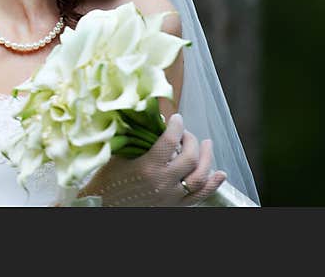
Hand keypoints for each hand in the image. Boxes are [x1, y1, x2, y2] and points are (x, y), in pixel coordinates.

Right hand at [79, 114, 226, 205]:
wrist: (104, 207)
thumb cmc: (107, 182)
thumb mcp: (117, 156)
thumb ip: (134, 138)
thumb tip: (152, 120)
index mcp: (147, 168)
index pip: (169, 141)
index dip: (176, 126)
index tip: (176, 118)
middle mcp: (163, 183)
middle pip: (190, 158)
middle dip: (192, 141)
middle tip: (186, 133)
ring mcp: (172, 197)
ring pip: (200, 177)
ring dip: (207, 158)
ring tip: (208, 145)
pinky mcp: (175, 207)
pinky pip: (200, 196)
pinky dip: (213, 184)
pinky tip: (219, 174)